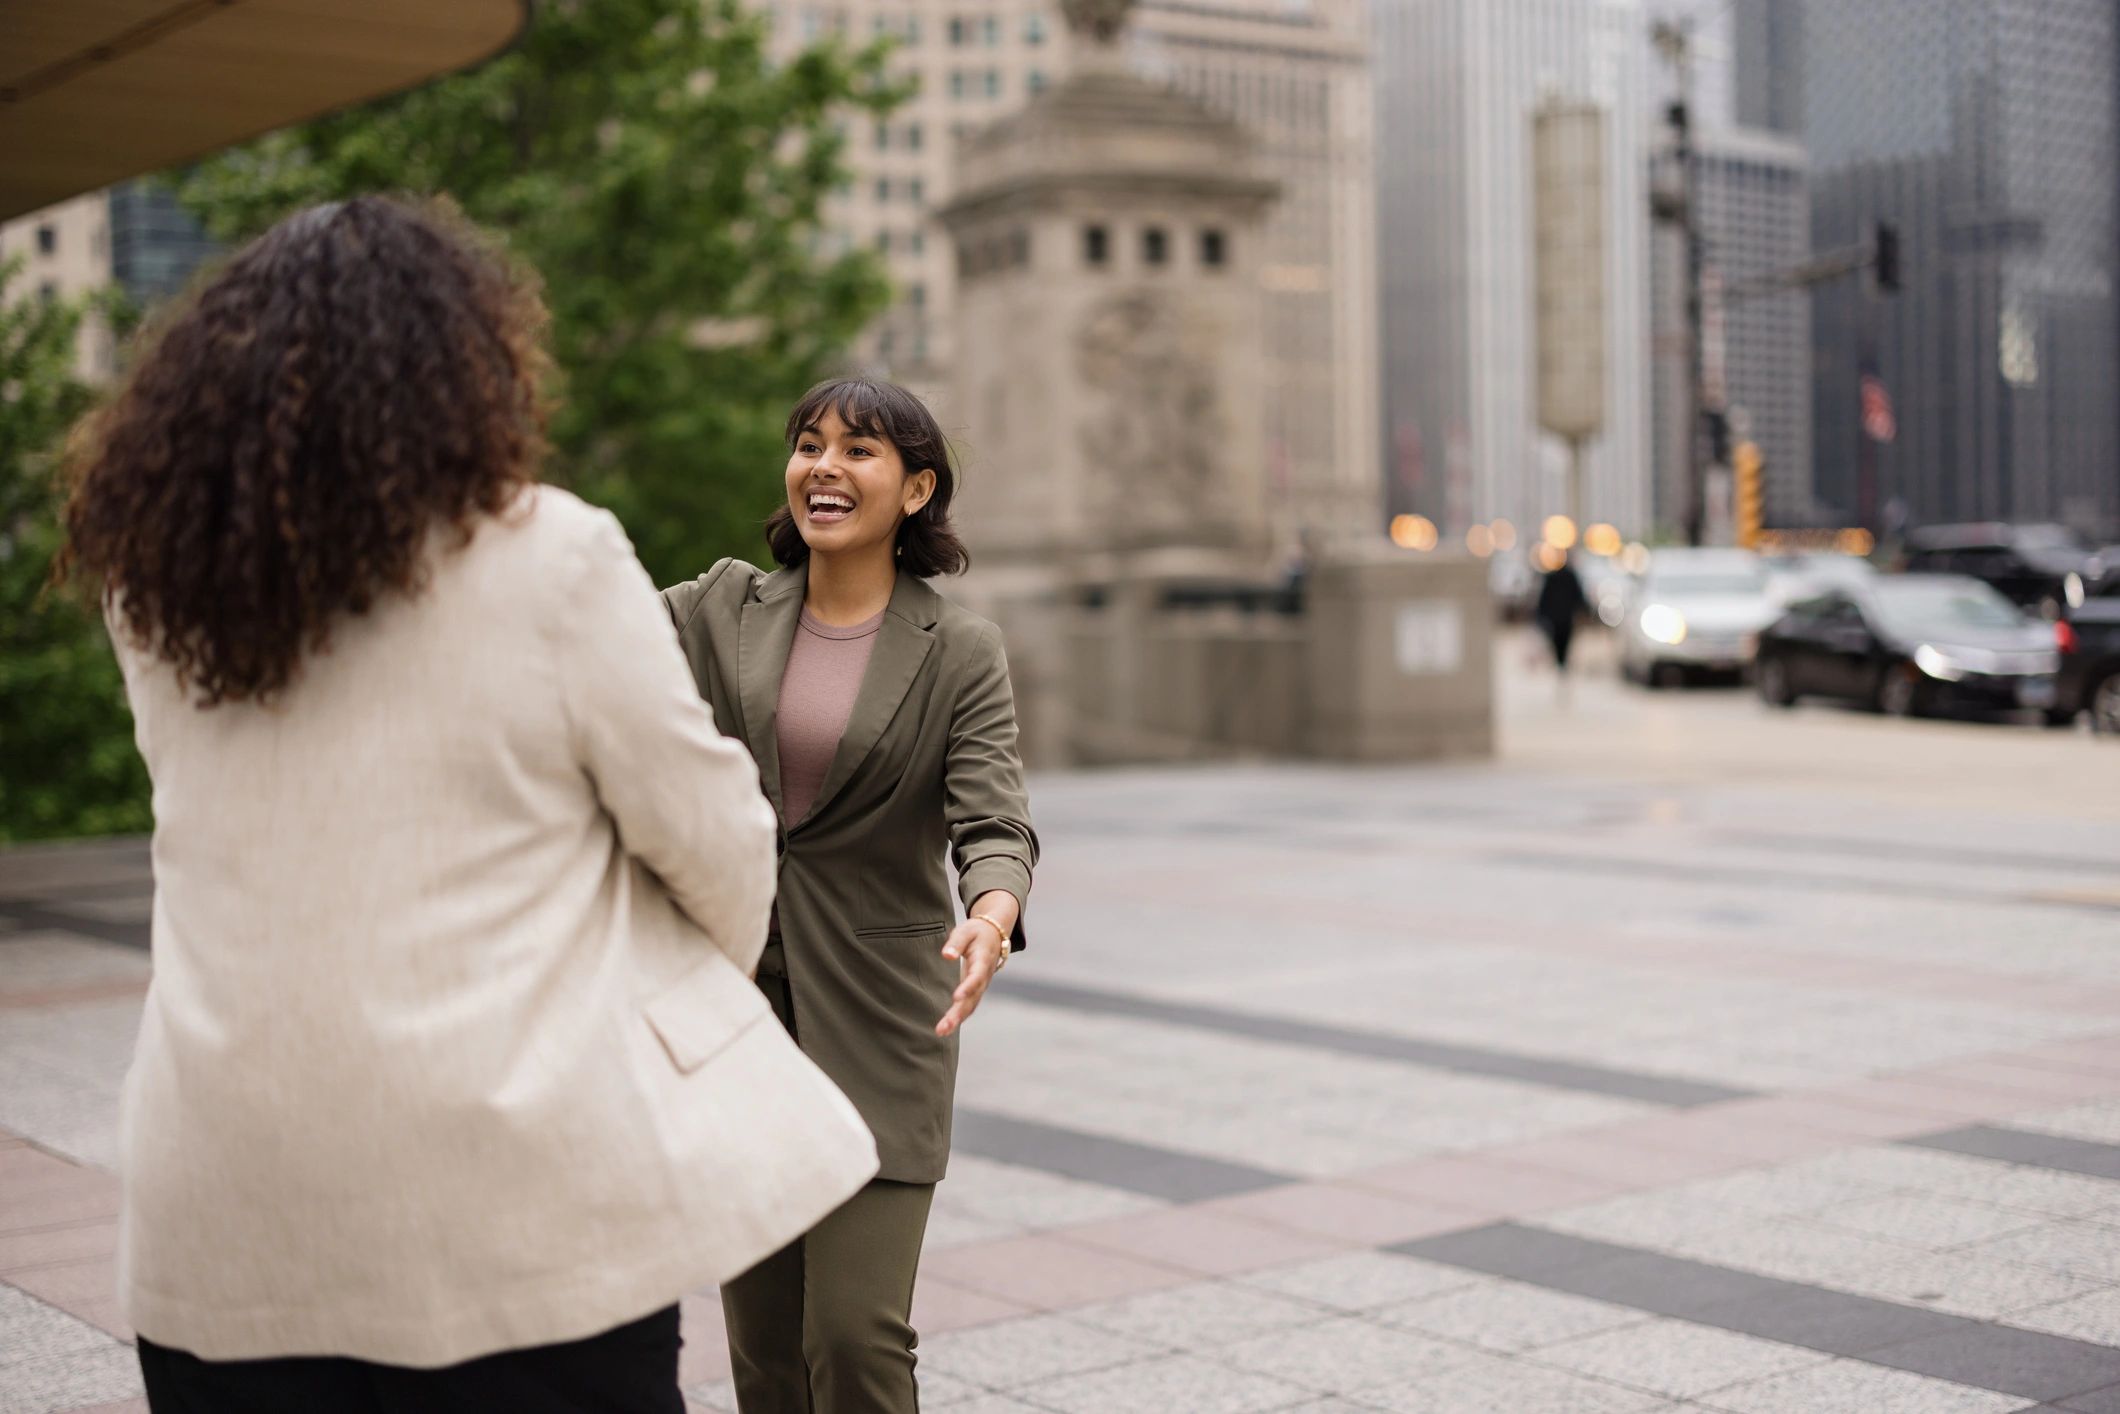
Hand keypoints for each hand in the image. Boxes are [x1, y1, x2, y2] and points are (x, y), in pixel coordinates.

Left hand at [935, 905, 1011, 1036]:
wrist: (994, 935)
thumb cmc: (976, 932)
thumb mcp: (966, 931)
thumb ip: (956, 942)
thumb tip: (947, 955)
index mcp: (983, 960)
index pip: (977, 976)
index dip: (968, 987)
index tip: (956, 998)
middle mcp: (984, 977)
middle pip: (973, 998)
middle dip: (958, 1013)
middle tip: (944, 1027)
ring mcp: (981, 985)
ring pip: (971, 1005)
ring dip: (957, 1019)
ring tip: (941, 1031)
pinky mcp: (976, 989)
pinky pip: (969, 1005)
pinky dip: (959, 1017)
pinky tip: (946, 1027)